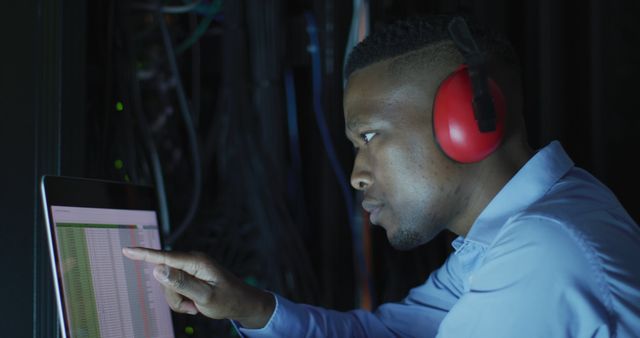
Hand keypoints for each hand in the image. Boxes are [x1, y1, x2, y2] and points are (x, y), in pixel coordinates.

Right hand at [122, 247, 274, 328]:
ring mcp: (191, 268)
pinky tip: (195, 305)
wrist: (242, 303)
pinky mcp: (190, 275)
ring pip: (168, 286)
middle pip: (165, 277)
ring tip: (196, 307)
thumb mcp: (204, 296)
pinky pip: (175, 288)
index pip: (165, 257)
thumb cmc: (228, 300)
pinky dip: (182, 300)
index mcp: (197, 262)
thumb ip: (181, 283)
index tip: (126, 250)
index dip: (144, 255)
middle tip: (192, 307)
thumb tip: (158, 269)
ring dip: (178, 300)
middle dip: (173, 296)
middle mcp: (192, 261)